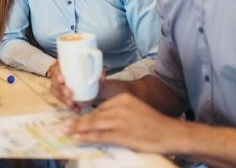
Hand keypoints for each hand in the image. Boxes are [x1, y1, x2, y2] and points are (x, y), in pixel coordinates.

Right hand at [48, 61, 97, 112]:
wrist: (94, 85)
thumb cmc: (91, 75)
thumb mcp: (97, 71)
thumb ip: (99, 72)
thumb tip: (101, 78)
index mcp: (63, 64)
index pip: (56, 68)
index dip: (57, 73)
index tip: (62, 80)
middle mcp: (59, 74)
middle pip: (54, 81)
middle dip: (60, 89)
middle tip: (70, 93)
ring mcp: (59, 85)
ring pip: (56, 92)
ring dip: (63, 99)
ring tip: (72, 104)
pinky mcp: (61, 95)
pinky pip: (61, 100)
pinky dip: (69, 105)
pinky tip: (76, 108)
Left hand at [66, 92, 186, 153]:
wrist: (170, 133)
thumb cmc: (154, 123)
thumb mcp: (135, 109)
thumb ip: (119, 110)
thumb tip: (102, 118)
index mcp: (123, 98)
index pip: (100, 106)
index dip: (86, 113)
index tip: (76, 116)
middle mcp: (120, 107)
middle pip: (94, 114)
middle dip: (78, 121)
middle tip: (65, 125)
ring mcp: (120, 121)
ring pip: (93, 124)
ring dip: (78, 128)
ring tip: (67, 131)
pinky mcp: (122, 135)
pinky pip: (100, 136)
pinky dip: (86, 136)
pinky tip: (78, 137)